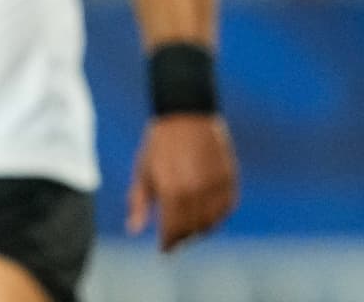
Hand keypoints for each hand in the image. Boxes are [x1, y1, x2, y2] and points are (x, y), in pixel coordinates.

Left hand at [127, 114, 237, 250]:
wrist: (186, 114)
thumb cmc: (159, 144)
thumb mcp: (143, 171)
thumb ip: (139, 203)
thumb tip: (134, 230)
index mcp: (173, 190)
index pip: (173, 229)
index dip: (168, 243)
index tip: (164, 250)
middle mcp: (197, 191)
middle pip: (192, 228)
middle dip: (182, 238)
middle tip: (175, 241)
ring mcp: (216, 185)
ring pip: (212, 222)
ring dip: (200, 230)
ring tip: (189, 230)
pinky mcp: (230, 179)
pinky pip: (226, 208)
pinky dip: (217, 217)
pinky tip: (206, 216)